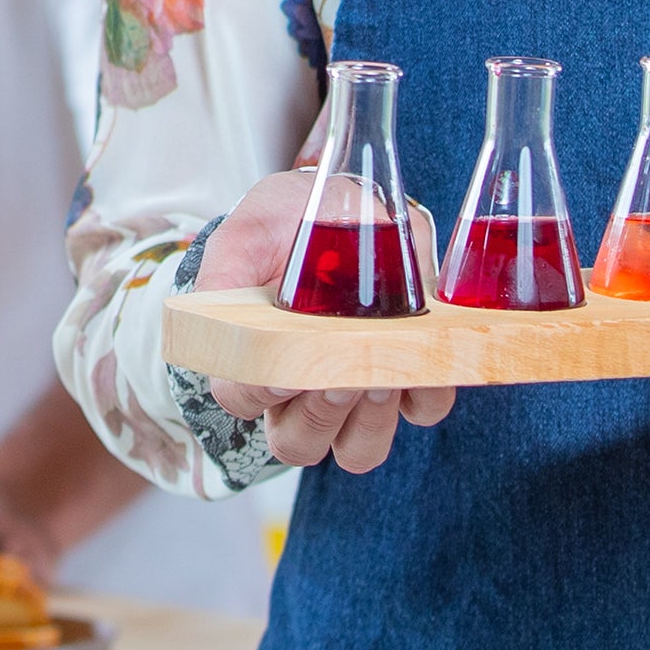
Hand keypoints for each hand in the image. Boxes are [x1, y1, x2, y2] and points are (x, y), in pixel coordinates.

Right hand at [192, 169, 456, 473]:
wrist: (342, 200)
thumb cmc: (286, 224)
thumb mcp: (246, 237)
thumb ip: (223, 277)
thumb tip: (222, 316)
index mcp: (258, 361)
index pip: (241, 401)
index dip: (257, 394)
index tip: (280, 369)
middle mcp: (306, 390)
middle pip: (299, 443)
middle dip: (318, 416)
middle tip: (337, 377)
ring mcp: (360, 389)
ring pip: (360, 449)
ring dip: (371, 421)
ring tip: (383, 373)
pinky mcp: (412, 375)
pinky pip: (425, 409)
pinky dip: (427, 392)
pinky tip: (419, 352)